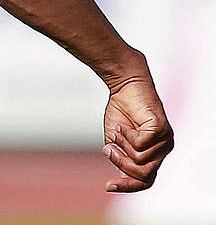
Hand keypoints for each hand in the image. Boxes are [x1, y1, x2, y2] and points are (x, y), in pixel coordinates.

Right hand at [101, 76, 173, 191]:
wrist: (125, 86)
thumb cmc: (121, 111)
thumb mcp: (117, 141)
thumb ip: (120, 159)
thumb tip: (120, 178)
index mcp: (155, 154)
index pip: (146, 181)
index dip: (128, 187)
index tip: (108, 186)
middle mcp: (164, 149)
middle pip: (145, 175)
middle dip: (122, 164)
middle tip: (108, 149)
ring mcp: (166, 140)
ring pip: (141, 160)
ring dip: (122, 146)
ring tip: (117, 131)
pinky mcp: (161, 129)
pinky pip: (141, 144)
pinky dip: (126, 136)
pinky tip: (123, 125)